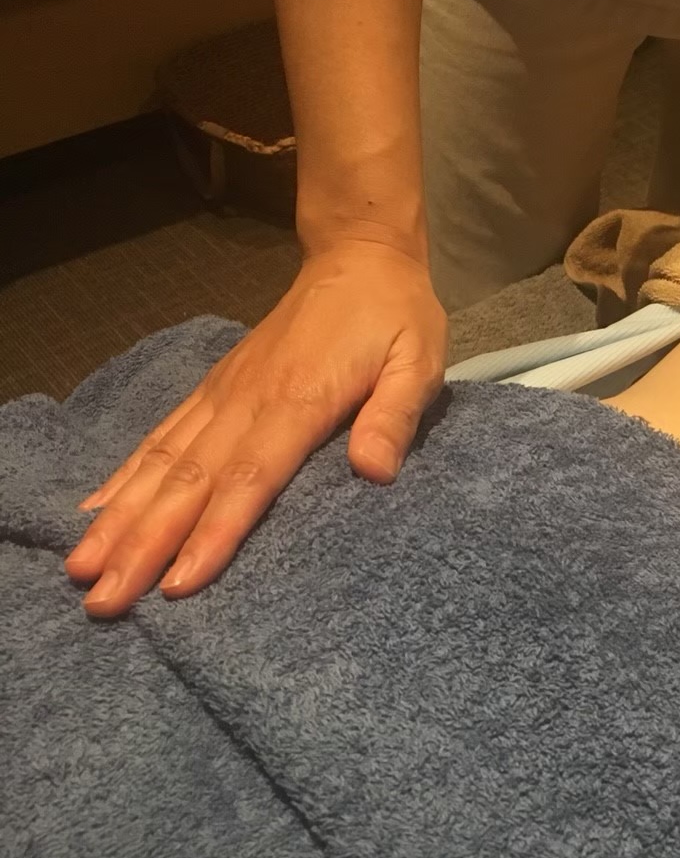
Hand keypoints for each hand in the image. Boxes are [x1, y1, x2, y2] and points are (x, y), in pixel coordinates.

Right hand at [66, 240, 446, 616]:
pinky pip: (163, 436)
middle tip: (104, 599)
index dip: (214, 533)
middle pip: (190, 481)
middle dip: (144, 544)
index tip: (178, 584)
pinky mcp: (215, 388)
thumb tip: (374, 472)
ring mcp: (224, 394)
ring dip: (121, 518)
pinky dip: (125, 476)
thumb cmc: (394, 317)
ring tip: (83, 569)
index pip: (250, 478)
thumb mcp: (417, 361)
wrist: (358, 258)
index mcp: (299, 400)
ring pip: (163, 462)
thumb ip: (395, 415)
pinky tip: (96, 512)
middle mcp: (247, 400)